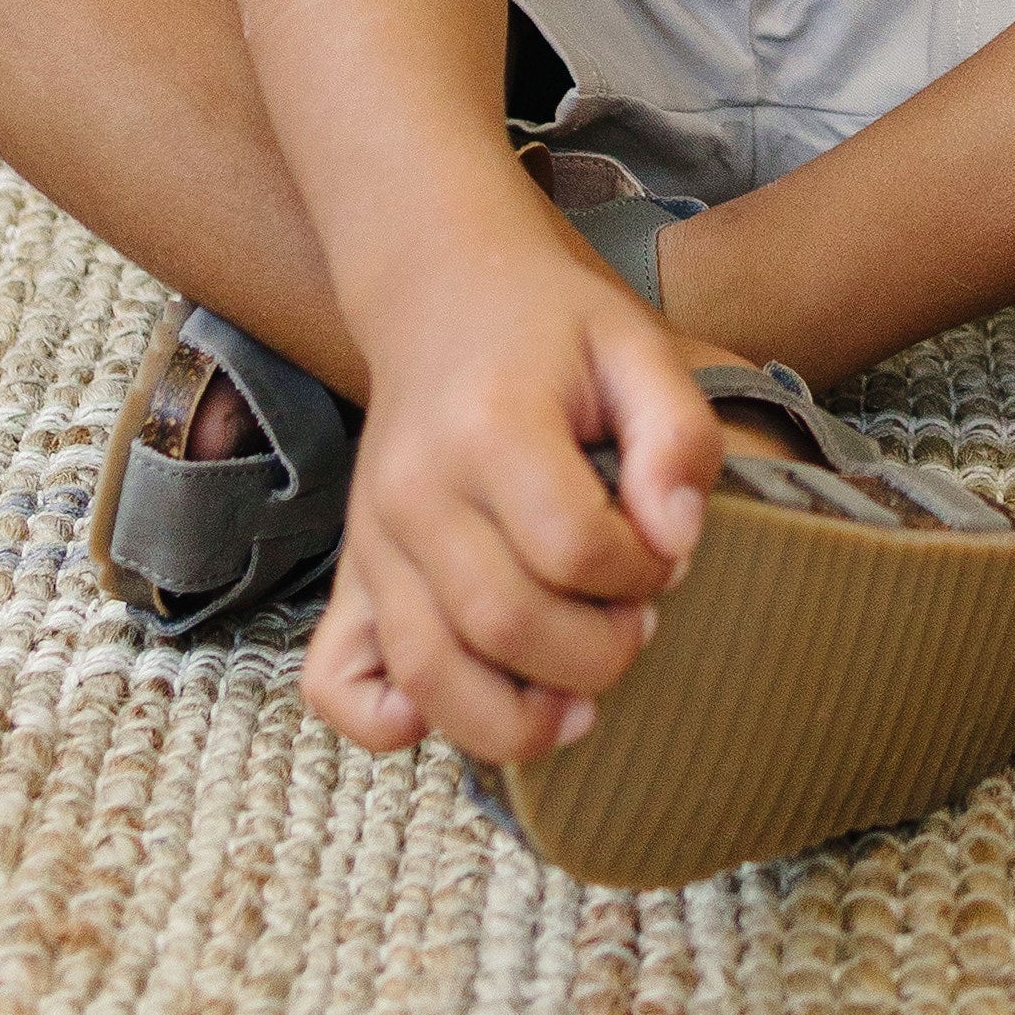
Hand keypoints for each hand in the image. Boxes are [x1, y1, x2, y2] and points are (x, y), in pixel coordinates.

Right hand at [302, 226, 721, 769]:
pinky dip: (388, 722)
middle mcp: (415, 490)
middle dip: (595, 653)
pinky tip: (455, 710)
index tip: (663, 556)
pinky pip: (335, 682)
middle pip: (503, 622)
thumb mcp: (638, 347)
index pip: (572, 547)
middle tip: (635, 624)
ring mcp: (372, 540)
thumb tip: (677, 539)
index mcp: (491, 426)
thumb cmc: (552, 329)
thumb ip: (679, 435)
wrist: (442, 293)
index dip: (639, 573)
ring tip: (577, 702)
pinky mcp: (350, 575)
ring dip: (516, 717)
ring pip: (430, 673)